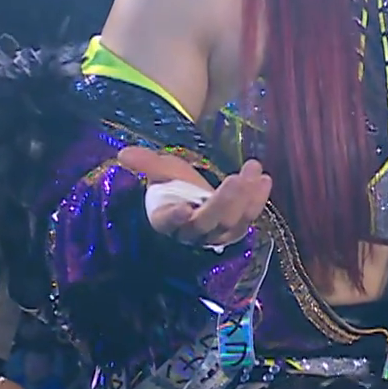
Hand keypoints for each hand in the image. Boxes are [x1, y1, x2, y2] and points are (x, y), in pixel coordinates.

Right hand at [118, 146, 270, 246]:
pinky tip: (264, 178)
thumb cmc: (173, 187)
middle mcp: (192, 233)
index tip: (184, 208)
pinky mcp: (237, 230)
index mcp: (166, 220)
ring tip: (254, 170)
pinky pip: (250, 217)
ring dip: (246, 198)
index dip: (176, 217)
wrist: (193, 198)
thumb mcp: (161, 171)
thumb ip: (146, 163)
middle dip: (223, 203)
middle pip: (208, 223)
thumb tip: (123, 153)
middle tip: (235, 180)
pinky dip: (258, 199)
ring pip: (233, 223)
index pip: (169, 223)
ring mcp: (217, 234)